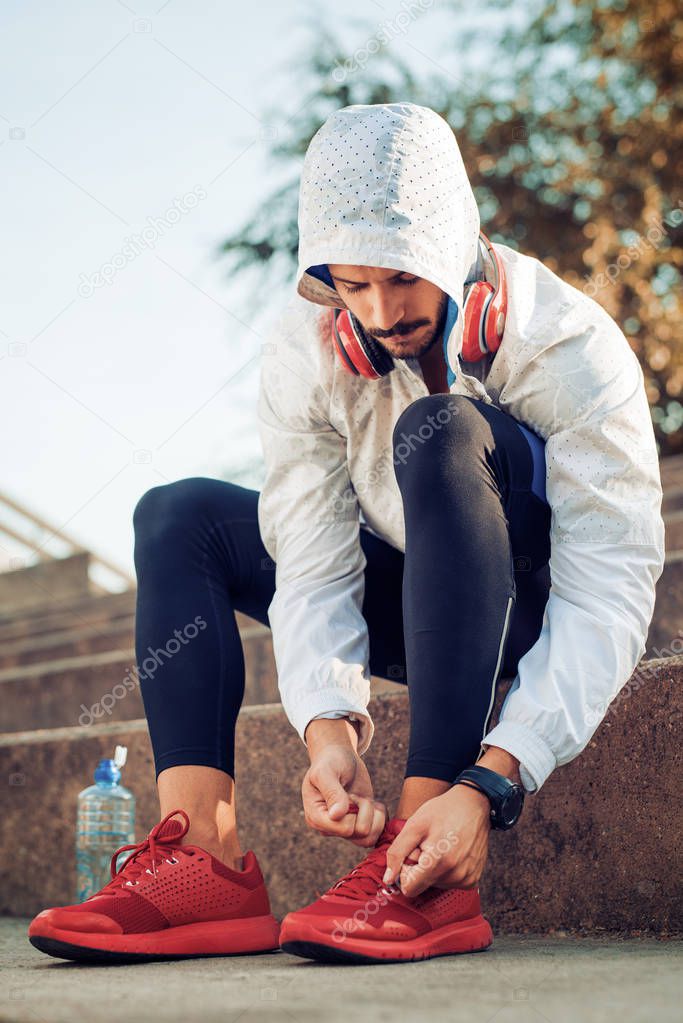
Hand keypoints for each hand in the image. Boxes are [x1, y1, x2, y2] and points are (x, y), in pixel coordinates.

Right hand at [301, 720, 385, 846]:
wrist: (339, 757)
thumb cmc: (330, 762)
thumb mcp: (327, 772)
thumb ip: (332, 792)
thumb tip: (336, 815)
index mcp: (316, 818)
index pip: (345, 829)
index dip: (354, 810)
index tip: (347, 793)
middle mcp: (329, 828)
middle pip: (360, 833)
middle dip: (364, 809)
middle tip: (355, 794)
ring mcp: (345, 829)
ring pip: (370, 838)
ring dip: (373, 815)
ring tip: (363, 799)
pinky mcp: (359, 825)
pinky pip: (377, 834)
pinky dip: (380, 818)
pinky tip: (373, 804)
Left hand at [382, 784, 491, 896]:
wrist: (473, 804)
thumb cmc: (442, 811)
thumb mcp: (414, 825)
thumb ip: (397, 853)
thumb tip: (388, 879)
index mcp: (438, 862)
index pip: (409, 888)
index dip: (406, 871)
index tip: (413, 852)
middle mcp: (455, 876)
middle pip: (422, 886)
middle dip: (420, 868)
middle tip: (428, 844)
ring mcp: (466, 879)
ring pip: (435, 885)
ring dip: (433, 868)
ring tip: (441, 846)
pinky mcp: (473, 879)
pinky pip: (449, 883)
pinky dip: (446, 870)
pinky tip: (451, 851)